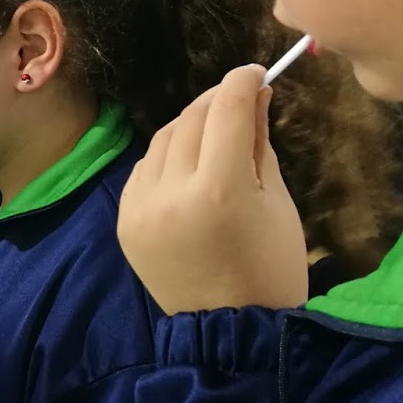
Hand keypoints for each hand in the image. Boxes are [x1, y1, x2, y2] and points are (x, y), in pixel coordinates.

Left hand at [118, 67, 308, 314]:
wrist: (228, 328)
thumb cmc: (270, 267)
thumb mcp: (278, 201)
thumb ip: (258, 143)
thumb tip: (252, 94)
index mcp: (219, 188)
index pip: (225, 109)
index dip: (242, 82)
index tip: (256, 73)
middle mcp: (170, 192)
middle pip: (190, 119)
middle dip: (216, 101)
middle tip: (239, 98)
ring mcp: (140, 208)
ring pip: (161, 140)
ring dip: (189, 126)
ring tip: (215, 131)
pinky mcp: (124, 221)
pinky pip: (143, 170)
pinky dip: (166, 158)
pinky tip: (188, 166)